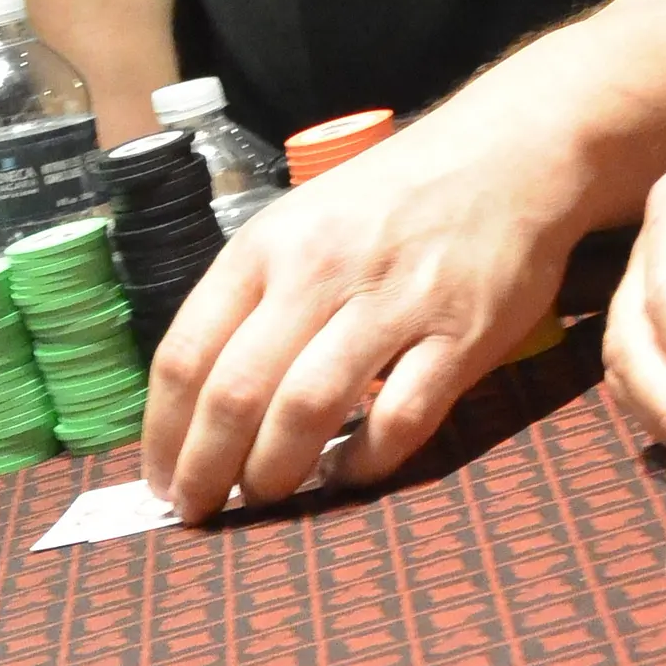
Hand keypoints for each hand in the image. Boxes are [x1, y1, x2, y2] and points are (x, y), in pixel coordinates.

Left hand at [143, 69, 587, 520]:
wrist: (506, 156)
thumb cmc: (390, 198)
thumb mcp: (301, 220)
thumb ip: (254, 296)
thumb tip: (199, 397)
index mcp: (267, 243)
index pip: (187, 351)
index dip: (163, 431)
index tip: (158, 479)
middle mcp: (319, 271)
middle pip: (237, 391)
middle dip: (205, 469)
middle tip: (198, 510)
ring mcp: (391, 303)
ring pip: (306, 411)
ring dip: (274, 474)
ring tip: (265, 497)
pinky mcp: (459, 337)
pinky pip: (398, 421)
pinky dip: (364, 464)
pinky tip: (348, 473)